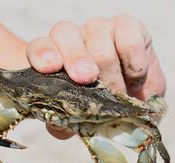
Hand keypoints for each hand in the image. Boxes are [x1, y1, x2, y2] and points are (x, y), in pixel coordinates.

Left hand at [26, 14, 165, 138]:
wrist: (131, 97)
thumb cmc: (97, 103)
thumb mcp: (76, 117)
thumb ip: (62, 121)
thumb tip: (57, 124)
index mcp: (54, 56)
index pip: (39, 48)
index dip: (43, 55)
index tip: (49, 67)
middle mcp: (73, 37)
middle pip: (68, 38)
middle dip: (77, 61)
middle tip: (87, 79)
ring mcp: (100, 29)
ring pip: (102, 49)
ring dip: (113, 80)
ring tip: (119, 96)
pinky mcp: (128, 27)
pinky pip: (130, 44)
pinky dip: (135, 68)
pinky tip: (134, 81)